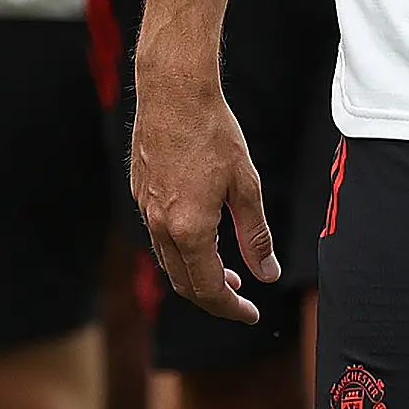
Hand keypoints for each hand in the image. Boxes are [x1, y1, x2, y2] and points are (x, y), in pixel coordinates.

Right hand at [129, 69, 274, 324]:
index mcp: (189, 228)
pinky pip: (159, 238)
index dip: (231, 307)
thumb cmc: (214, 134)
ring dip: (197, 276)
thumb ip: (255, 235)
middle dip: (214, 297)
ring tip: (227, 274)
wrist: (173, 94)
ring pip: (169, 262)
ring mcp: (145, 210)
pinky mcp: (140, 194)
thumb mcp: (246, 186)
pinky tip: (203, 239)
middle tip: (242, 299)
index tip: (251, 314)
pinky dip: (182, 252)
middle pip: (184, 283)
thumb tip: (267, 274)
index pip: (208, 288)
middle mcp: (160, 226)